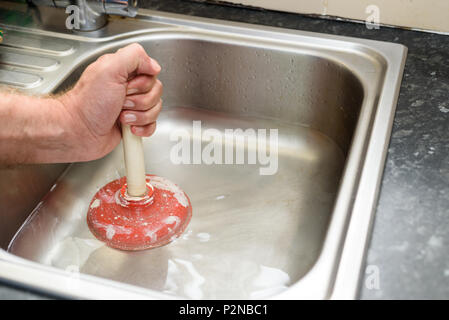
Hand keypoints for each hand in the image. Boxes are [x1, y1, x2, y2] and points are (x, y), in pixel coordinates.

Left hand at [58, 43, 162, 160]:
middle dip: (141, 101)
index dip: (143, 82)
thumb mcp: (109, 69)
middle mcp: (128, 87)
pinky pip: (152, 125)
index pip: (151, 71)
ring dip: (139, 116)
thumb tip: (153, 64)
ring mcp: (132, 106)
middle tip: (121, 102)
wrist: (78, 132)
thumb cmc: (87, 104)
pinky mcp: (134, 123)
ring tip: (121, 116)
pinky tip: (128, 127)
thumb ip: (134, 56)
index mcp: (123, 70)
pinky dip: (142, 128)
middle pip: (156, 91)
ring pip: (155, 109)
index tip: (127, 86)